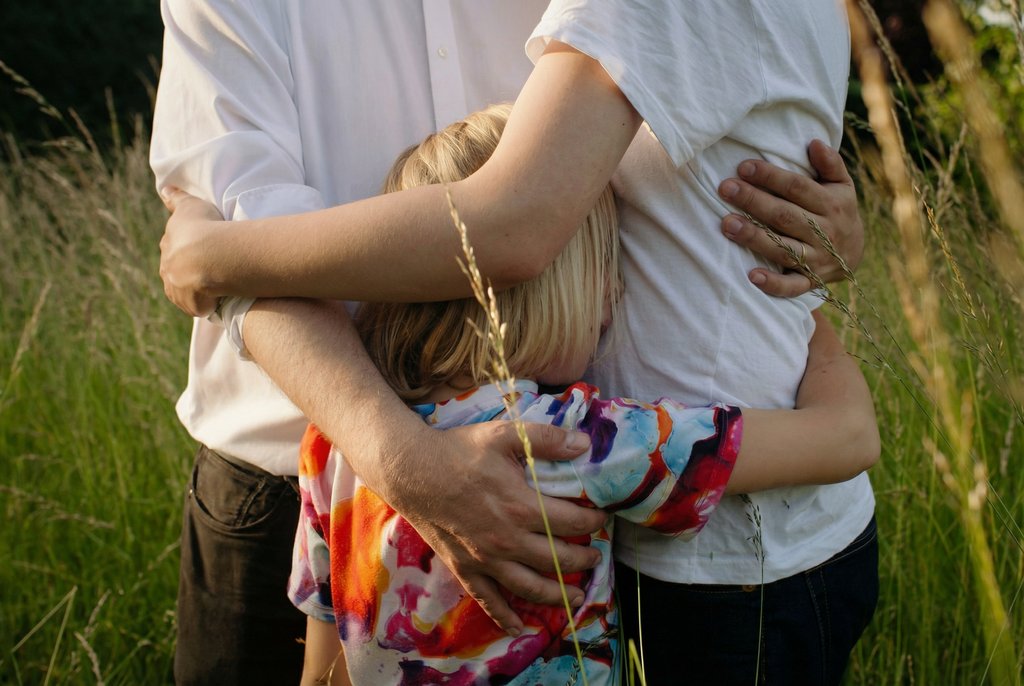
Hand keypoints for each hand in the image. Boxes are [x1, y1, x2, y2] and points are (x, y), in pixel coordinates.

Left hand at [158, 187, 223, 316]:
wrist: (209, 256)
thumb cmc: (204, 227)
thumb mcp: (190, 205)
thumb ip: (176, 198)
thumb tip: (164, 189)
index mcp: (168, 245)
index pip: (174, 249)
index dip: (189, 250)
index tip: (203, 250)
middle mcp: (167, 268)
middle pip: (177, 272)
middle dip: (190, 272)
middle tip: (212, 270)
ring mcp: (177, 288)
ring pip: (184, 291)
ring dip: (197, 291)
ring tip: (217, 287)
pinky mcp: (190, 304)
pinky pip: (198, 306)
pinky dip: (207, 304)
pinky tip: (219, 299)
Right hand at [383, 420, 604, 635]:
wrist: (410, 471)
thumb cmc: (458, 451)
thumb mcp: (504, 435)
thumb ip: (546, 439)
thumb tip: (585, 443)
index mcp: (520, 507)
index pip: (570, 523)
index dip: (592, 522)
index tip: (601, 518)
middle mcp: (506, 540)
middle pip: (556, 560)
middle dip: (582, 559)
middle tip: (595, 556)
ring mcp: (485, 560)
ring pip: (529, 587)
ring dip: (557, 594)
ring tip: (577, 595)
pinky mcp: (464, 568)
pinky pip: (488, 600)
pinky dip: (505, 617)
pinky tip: (519, 628)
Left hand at [718, 139, 863, 296]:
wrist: (855, 254)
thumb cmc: (838, 210)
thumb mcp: (841, 185)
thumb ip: (830, 164)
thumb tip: (815, 142)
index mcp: (831, 204)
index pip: (797, 187)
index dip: (770, 176)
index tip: (744, 166)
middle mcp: (825, 232)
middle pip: (785, 216)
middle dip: (754, 201)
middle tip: (726, 188)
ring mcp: (817, 259)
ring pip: (783, 249)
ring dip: (755, 237)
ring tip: (727, 224)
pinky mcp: (810, 282)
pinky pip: (792, 287)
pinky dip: (773, 284)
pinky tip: (752, 276)